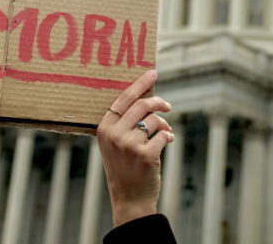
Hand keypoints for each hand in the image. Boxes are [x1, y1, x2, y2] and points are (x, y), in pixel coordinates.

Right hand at [97, 70, 174, 226]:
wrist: (129, 198)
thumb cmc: (124, 167)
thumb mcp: (115, 143)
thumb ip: (124, 122)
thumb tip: (146, 96)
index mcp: (104, 128)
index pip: (124, 98)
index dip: (140, 84)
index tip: (152, 73)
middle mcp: (114, 134)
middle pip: (142, 105)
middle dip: (159, 101)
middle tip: (167, 105)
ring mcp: (129, 145)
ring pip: (155, 120)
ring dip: (165, 125)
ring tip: (165, 133)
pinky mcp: (145, 155)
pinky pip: (164, 135)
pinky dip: (169, 137)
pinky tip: (168, 142)